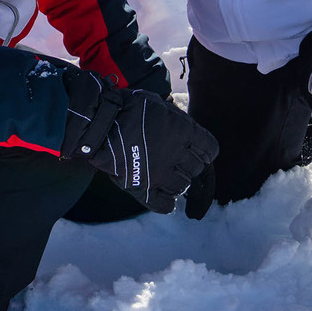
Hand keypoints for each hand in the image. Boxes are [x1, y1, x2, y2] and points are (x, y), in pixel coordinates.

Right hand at [59, 72, 218, 212]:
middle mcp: (177, 155)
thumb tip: (188, 129)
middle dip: (190, 165)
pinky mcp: (142, 188)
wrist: (101, 123)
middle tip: (177, 160)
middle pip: (197, 168)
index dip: (204, 150)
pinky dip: (167, 204)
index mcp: (185, 132)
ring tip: (167, 175)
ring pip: (182, 186)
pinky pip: (164, 206)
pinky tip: (164, 197)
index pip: (210, 149)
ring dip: (178, 182)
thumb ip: (178, 120)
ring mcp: (160, 174)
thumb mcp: (160, 104)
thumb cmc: (129, 108)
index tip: (197, 150)